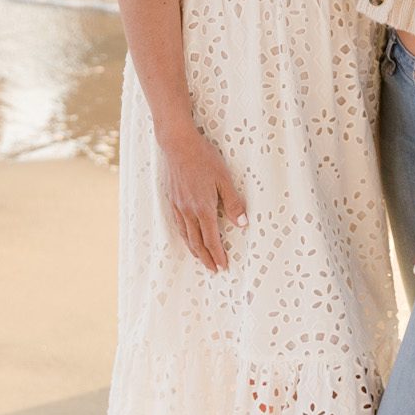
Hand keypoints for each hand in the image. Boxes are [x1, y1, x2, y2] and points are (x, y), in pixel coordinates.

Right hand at [158, 124, 246, 273]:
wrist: (177, 144)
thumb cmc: (203, 158)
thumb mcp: (224, 178)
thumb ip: (233, 202)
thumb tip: (242, 224)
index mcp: (203, 208)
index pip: (211, 239)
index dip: (218, 254)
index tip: (223, 266)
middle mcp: (189, 211)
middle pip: (197, 242)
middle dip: (206, 258)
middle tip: (213, 270)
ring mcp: (178, 206)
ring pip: (186, 235)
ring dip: (194, 250)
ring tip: (201, 259)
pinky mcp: (172, 199)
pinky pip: (178, 224)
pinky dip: (184, 236)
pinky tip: (187, 237)